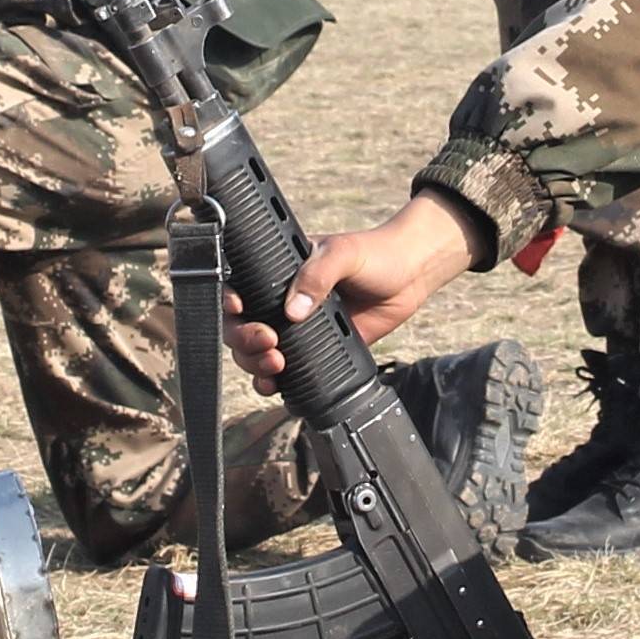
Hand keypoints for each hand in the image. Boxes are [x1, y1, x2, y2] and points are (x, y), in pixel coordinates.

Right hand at [225, 194, 485, 386]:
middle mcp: (279, 300)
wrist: (410, 277)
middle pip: (240, 326)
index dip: (229, 302)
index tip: (239, 309)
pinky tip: (274, 384)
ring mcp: (295, 329)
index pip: (238, 287)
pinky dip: (272, 381)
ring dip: (255, 363)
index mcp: (278, 271)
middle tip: (267, 341)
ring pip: (255, 352)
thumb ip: (319, 275)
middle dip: (244, 339)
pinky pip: (283, 371)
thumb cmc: (375, 254)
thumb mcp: (344, 254)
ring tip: (276, 364)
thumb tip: (293, 311)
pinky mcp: (314, 351)